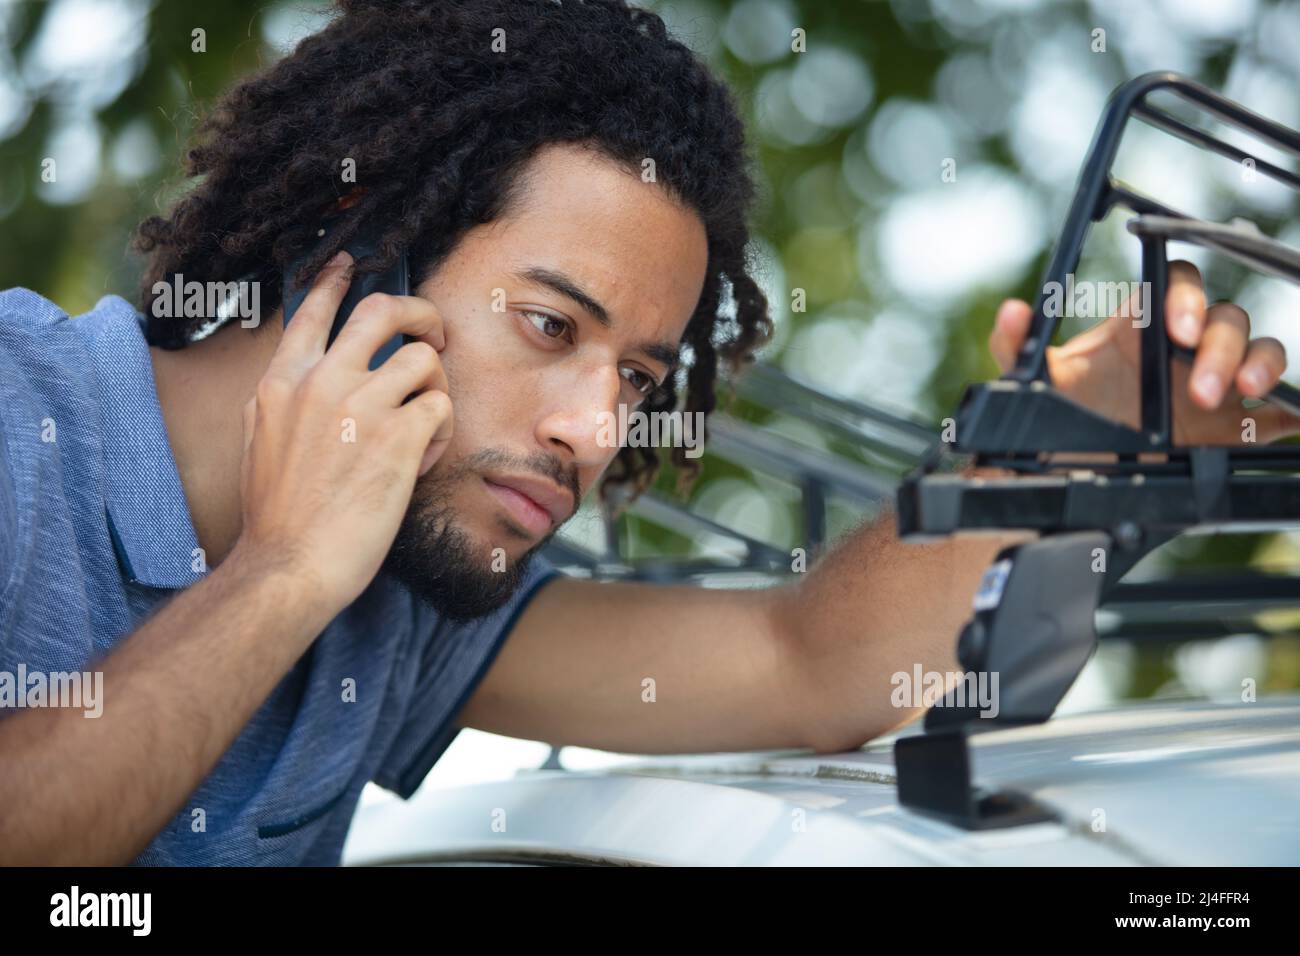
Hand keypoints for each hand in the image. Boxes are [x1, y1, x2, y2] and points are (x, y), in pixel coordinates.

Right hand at [234, 251, 452, 608]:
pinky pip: (440, 407)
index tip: (350, 265)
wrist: (289, 566)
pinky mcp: (398, 436)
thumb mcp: (260, 443)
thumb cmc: (278, 520)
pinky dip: (440, 434)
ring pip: (424, 359)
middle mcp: (321, 382)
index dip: (336, 282)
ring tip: (423, 429)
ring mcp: (360, 406)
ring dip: (435, 390)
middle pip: (384, 311)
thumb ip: (280, 403)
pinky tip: (420, 462)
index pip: (313, 312)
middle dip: (421, 314)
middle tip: (435, 336)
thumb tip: (296, 377)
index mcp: (281, 383)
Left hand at [988, 261, 1299, 444]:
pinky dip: (1292, 408)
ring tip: (1243, 392)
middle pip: (1224, 317)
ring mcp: (1214, 383)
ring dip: (1260, 363)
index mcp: (1140, 327)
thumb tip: (1013, 310)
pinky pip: (1279, 408)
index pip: (1176, 284)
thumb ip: (1015, 348)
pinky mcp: (1237, 426)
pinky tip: (1290, 417)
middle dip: (1220, 347)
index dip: (1186, 297)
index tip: (1178, 330)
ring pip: (1259, 349)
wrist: (1073, 481)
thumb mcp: (1035, 388)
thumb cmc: (1058, 421)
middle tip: (1201, 391)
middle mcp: (1183, 349)